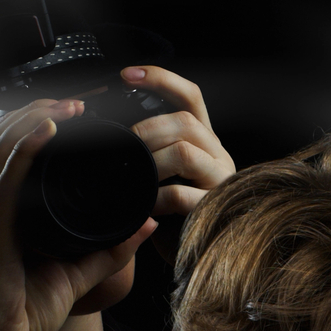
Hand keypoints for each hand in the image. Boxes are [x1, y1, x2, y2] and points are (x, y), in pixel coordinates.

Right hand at [0, 99, 158, 330]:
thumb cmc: (21, 320)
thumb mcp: (73, 277)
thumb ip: (107, 250)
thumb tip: (144, 224)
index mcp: (1, 215)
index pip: (9, 154)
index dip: (34, 126)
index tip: (72, 116)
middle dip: (34, 113)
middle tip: (74, 104)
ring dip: (33, 120)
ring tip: (66, 108)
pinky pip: (6, 181)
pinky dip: (25, 150)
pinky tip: (48, 131)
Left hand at [122, 66, 235, 215]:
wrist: (193, 255)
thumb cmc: (172, 214)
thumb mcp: (162, 174)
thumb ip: (151, 150)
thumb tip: (111, 130)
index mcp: (204, 141)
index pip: (190, 96)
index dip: (161, 79)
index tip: (126, 75)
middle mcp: (217, 155)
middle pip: (186, 122)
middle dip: (148, 128)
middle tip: (124, 145)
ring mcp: (219, 181)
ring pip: (186, 152)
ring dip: (151, 162)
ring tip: (135, 178)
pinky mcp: (212, 209)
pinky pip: (180, 194)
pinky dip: (155, 197)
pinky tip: (145, 206)